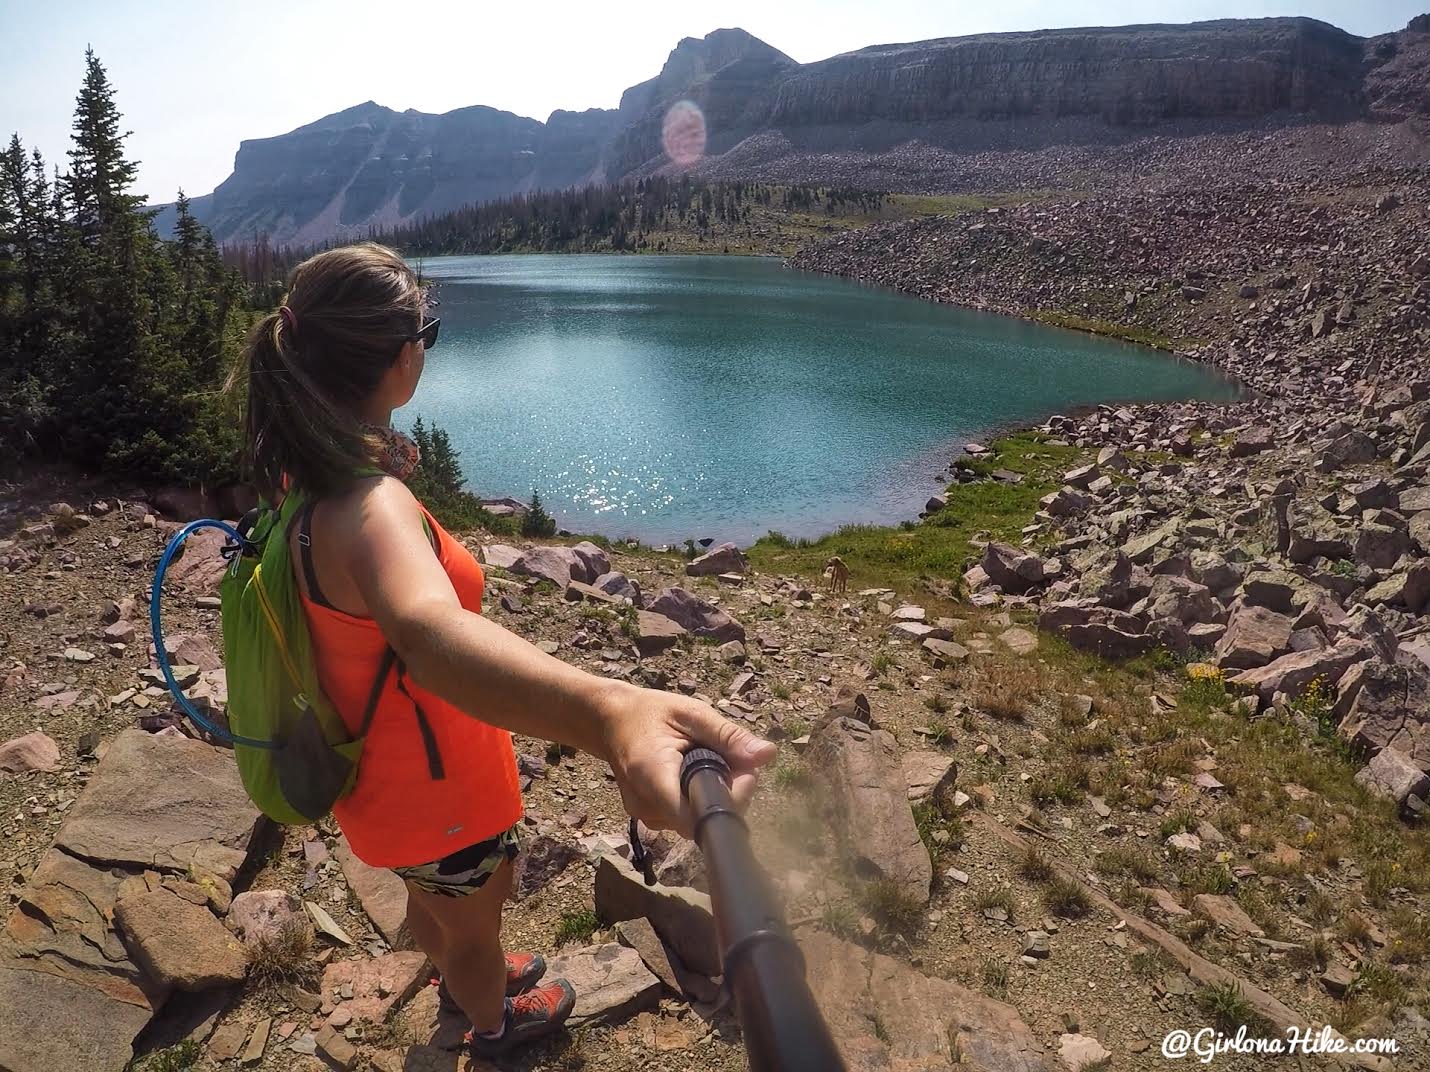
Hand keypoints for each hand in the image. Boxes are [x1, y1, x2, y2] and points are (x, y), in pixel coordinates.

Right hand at [596, 682, 776, 837]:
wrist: (610, 722)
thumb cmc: (650, 713)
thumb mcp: (691, 714)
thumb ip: (728, 736)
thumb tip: (767, 754)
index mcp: (652, 775)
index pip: (696, 817)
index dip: (729, 802)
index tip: (745, 774)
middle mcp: (645, 805)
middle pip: (700, 821)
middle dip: (727, 796)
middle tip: (736, 762)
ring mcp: (645, 816)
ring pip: (695, 822)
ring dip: (713, 798)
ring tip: (712, 763)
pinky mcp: (648, 818)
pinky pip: (684, 818)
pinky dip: (698, 800)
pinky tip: (697, 774)